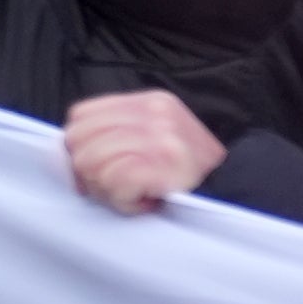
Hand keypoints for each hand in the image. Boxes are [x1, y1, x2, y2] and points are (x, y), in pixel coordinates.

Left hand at [61, 88, 223, 212]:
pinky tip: (143, 201)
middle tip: (115, 186)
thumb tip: (67, 154)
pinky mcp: (162, 164)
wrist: (235, 191)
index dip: (79, 146)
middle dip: (87, 170)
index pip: (80, 115)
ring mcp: (160, 137)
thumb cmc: (186, 173)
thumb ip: (117, 134)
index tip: (95, 169)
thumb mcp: (155, 138)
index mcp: (149, 102)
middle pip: (78, 139)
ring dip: (106, 189)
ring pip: (89, 162)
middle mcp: (154, 114)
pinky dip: (123, 201)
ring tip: (133, 193)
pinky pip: (113, 183)